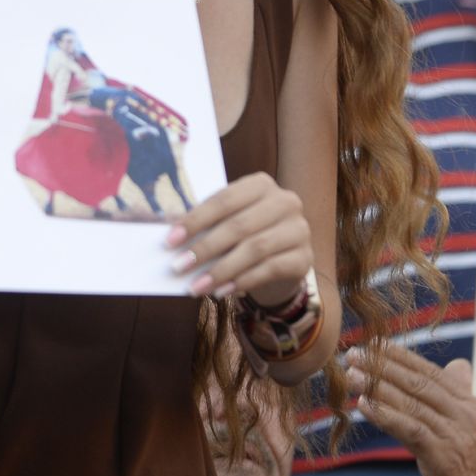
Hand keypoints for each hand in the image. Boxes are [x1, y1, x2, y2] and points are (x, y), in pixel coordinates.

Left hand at [166, 171, 311, 307]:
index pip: (224, 200)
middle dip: (205, 249)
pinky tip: (220, 291)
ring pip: (254, 250)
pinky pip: (269, 269)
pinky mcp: (304, 258)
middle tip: (178, 267)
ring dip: (220, 270)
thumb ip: (206, 225)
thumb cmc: (246, 235)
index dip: (195, 220)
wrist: (281, 260)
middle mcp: (285, 202)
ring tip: (196, 287)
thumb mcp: (228, 223)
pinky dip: (242, 281)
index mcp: (261, 184)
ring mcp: (299, 229)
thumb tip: (170, 237)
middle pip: (239, 226)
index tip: (170, 241)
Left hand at [346, 346, 475, 475]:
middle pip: (418, 384)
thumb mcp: (468, 431)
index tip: (372, 344)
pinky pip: (410, 430)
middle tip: (353, 355)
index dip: (399, 356)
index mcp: (471, 406)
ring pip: (411, 404)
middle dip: (383, 366)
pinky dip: (384, 415)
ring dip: (377, 387)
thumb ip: (457, 399)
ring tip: (351, 376)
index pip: (430, 372)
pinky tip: (363, 405)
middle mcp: (467, 417)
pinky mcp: (445, 459)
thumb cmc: (468, 471)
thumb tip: (459, 365)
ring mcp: (458, 437)